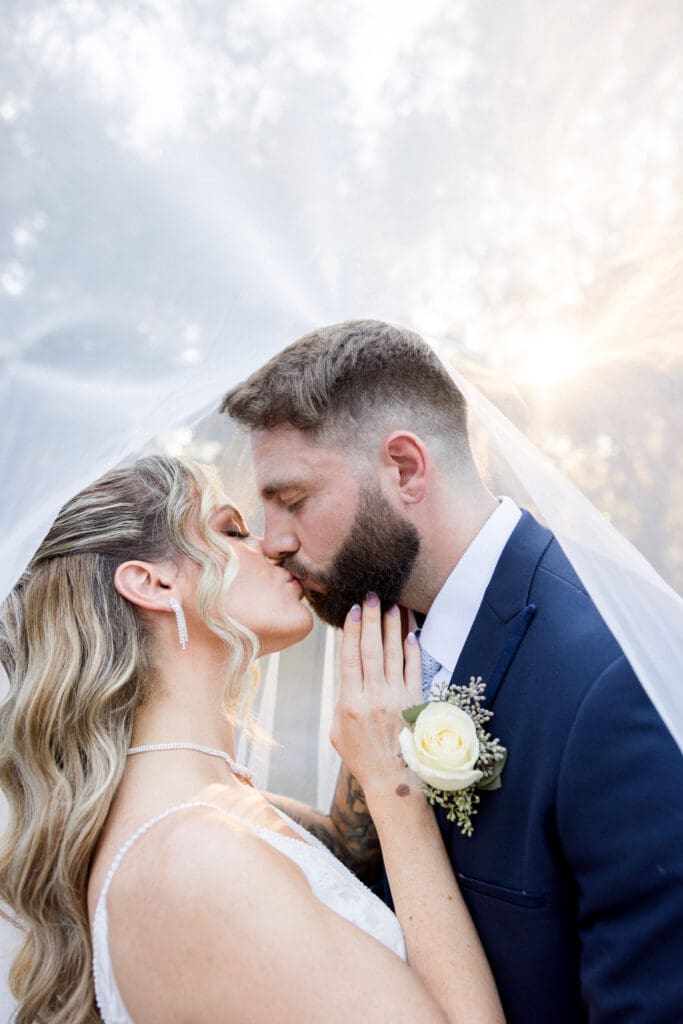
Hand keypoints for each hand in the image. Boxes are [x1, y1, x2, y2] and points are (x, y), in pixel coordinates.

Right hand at [330, 594, 422, 793]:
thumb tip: (348, 679)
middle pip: (372, 650)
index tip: (354, 609)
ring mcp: (397, 699)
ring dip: (393, 628)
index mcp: (350, 703)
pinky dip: (413, 650)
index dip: (352, 631)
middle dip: (372, 620)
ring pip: (394, 655)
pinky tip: (411, 633)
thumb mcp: (338, 733)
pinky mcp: (416, 703)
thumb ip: (341, 702)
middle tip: (373, 595)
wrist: (393, 781)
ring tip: (393, 605)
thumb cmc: (362, 758)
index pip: (351, 658)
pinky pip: (415, 670)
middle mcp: (374, 697)